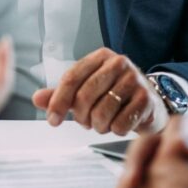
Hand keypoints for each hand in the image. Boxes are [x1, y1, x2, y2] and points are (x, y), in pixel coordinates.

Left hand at [32, 48, 168, 135]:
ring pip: (101, 112)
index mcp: (100, 56)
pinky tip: (119, 124)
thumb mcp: (86, 90)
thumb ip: (61, 94)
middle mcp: (119, 63)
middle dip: (81, 116)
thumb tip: (36, 98)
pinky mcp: (146, 99)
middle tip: (86, 122)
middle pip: (84, 96)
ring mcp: (134, 79)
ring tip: (103, 123)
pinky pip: (120, 123)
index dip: (58, 102)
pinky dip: (115, 130)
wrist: (150, 103)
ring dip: (98, 126)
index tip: (52, 121)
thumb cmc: (114, 95)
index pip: (71, 78)